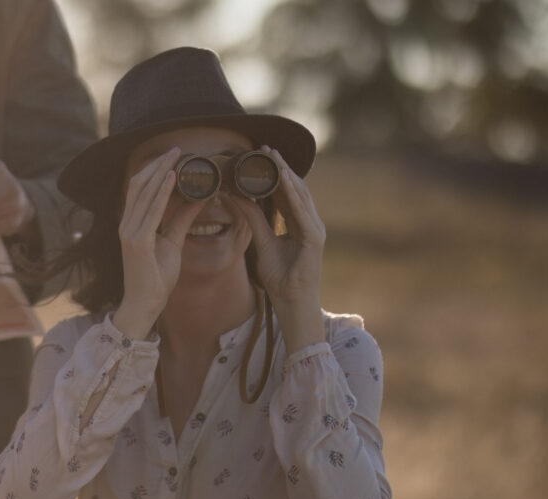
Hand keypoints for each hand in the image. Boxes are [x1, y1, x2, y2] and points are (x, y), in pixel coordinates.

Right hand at [108, 148, 206, 338]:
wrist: (145, 303)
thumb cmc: (156, 276)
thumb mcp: (173, 241)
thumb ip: (181, 219)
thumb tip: (199, 197)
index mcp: (132, 223)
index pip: (141, 189)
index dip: (154, 169)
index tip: (172, 155)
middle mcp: (127, 223)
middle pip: (140, 184)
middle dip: (158, 164)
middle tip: (176, 148)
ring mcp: (130, 232)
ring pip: (144, 192)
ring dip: (161, 171)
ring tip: (175, 155)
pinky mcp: (137, 241)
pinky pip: (151, 210)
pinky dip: (162, 191)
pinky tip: (172, 177)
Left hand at [225, 145, 326, 344]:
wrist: (292, 302)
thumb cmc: (279, 277)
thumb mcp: (261, 242)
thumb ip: (252, 219)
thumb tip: (233, 196)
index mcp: (298, 222)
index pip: (286, 192)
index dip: (274, 173)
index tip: (261, 155)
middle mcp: (309, 222)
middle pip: (295, 188)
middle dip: (281, 167)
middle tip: (265, 147)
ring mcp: (314, 228)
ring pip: (300, 195)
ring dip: (287, 174)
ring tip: (273, 156)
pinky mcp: (314, 238)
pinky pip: (302, 212)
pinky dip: (292, 195)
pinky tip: (283, 180)